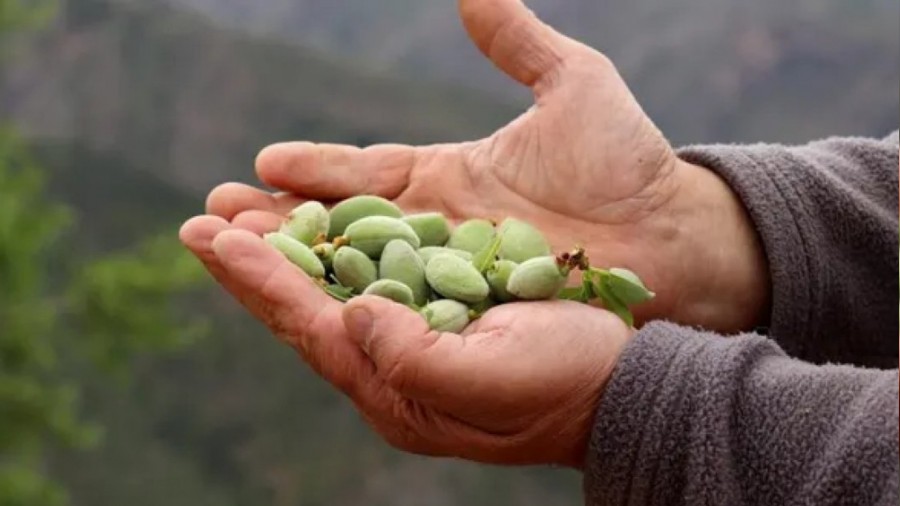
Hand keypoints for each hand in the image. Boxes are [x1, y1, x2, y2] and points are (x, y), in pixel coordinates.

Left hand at [179, 222, 631, 467]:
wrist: (620, 384)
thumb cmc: (566, 384)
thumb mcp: (496, 380)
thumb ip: (419, 359)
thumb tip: (351, 315)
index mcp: (398, 392)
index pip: (312, 330)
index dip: (264, 282)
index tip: (217, 238)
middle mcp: (393, 368)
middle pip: (305, 312)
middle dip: (252, 267)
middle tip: (200, 223)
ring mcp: (413, 339)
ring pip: (331, 291)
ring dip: (284, 253)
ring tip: (236, 218)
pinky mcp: (438, 311)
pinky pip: (370, 274)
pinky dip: (335, 245)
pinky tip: (315, 221)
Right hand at [203, 0, 769, 332]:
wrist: (675, 238)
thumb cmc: (629, 163)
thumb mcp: (574, 87)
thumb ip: (518, 42)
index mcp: (447, 177)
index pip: (366, 174)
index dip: (317, 169)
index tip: (265, 160)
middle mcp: (437, 230)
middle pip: (342, 227)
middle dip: (277, 223)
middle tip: (212, 216)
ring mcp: (450, 276)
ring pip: (356, 272)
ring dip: (292, 265)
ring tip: (229, 253)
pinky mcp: (469, 314)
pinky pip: (398, 311)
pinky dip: (347, 307)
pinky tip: (302, 307)